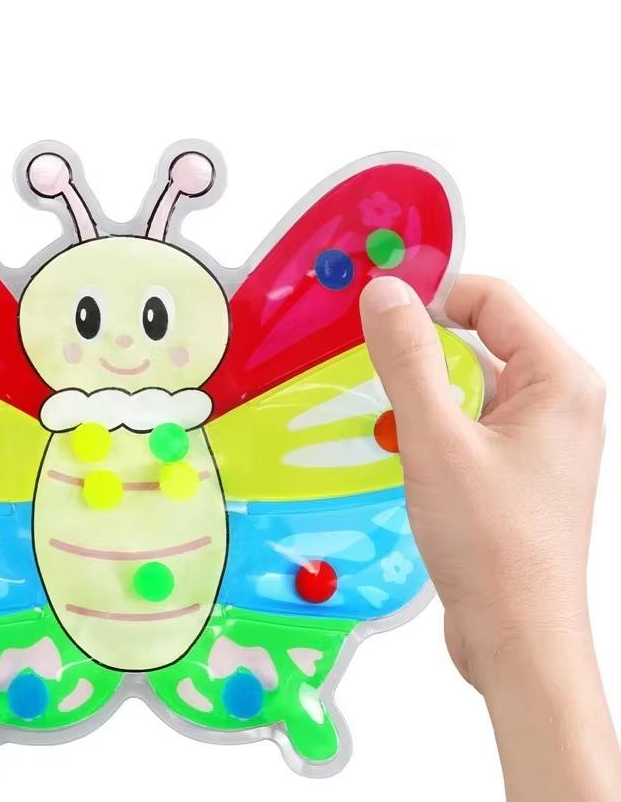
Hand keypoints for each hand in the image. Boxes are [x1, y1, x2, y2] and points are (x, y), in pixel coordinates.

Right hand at [360, 275, 619, 800]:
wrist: (516, 638)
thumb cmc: (494, 548)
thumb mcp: (435, 440)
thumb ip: (408, 359)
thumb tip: (386, 295)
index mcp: (558, 381)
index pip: (491, 299)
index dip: (431, 296)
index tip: (376, 311)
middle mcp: (557, 402)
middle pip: (477, 338)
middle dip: (421, 354)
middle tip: (375, 377)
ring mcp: (538, 437)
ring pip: (467, 382)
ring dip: (422, 396)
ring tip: (394, 429)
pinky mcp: (516, 467)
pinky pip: (466, 420)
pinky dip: (431, 427)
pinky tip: (407, 456)